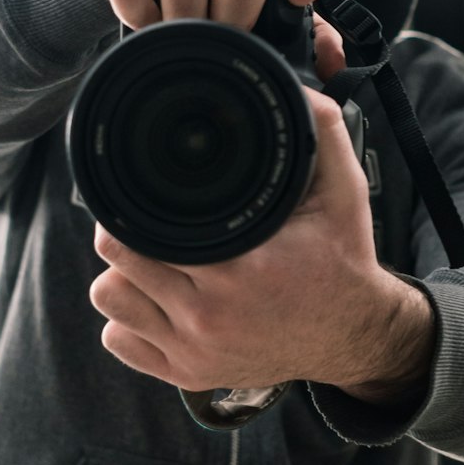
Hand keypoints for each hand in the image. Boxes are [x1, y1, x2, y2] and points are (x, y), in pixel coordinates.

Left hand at [88, 89, 435, 399]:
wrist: (354, 335)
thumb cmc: (342, 260)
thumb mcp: (344, 193)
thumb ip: (322, 134)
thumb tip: (295, 88)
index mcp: (239, 271)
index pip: (134, 234)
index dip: (132, 208)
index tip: (148, 198)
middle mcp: (210, 317)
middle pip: (114, 262)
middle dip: (127, 235)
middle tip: (155, 225)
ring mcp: (195, 352)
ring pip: (110, 301)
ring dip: (125, 276)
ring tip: (156, 260)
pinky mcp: (187, 376)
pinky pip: (119, 340)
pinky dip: (130, 319)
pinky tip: (160, 299)